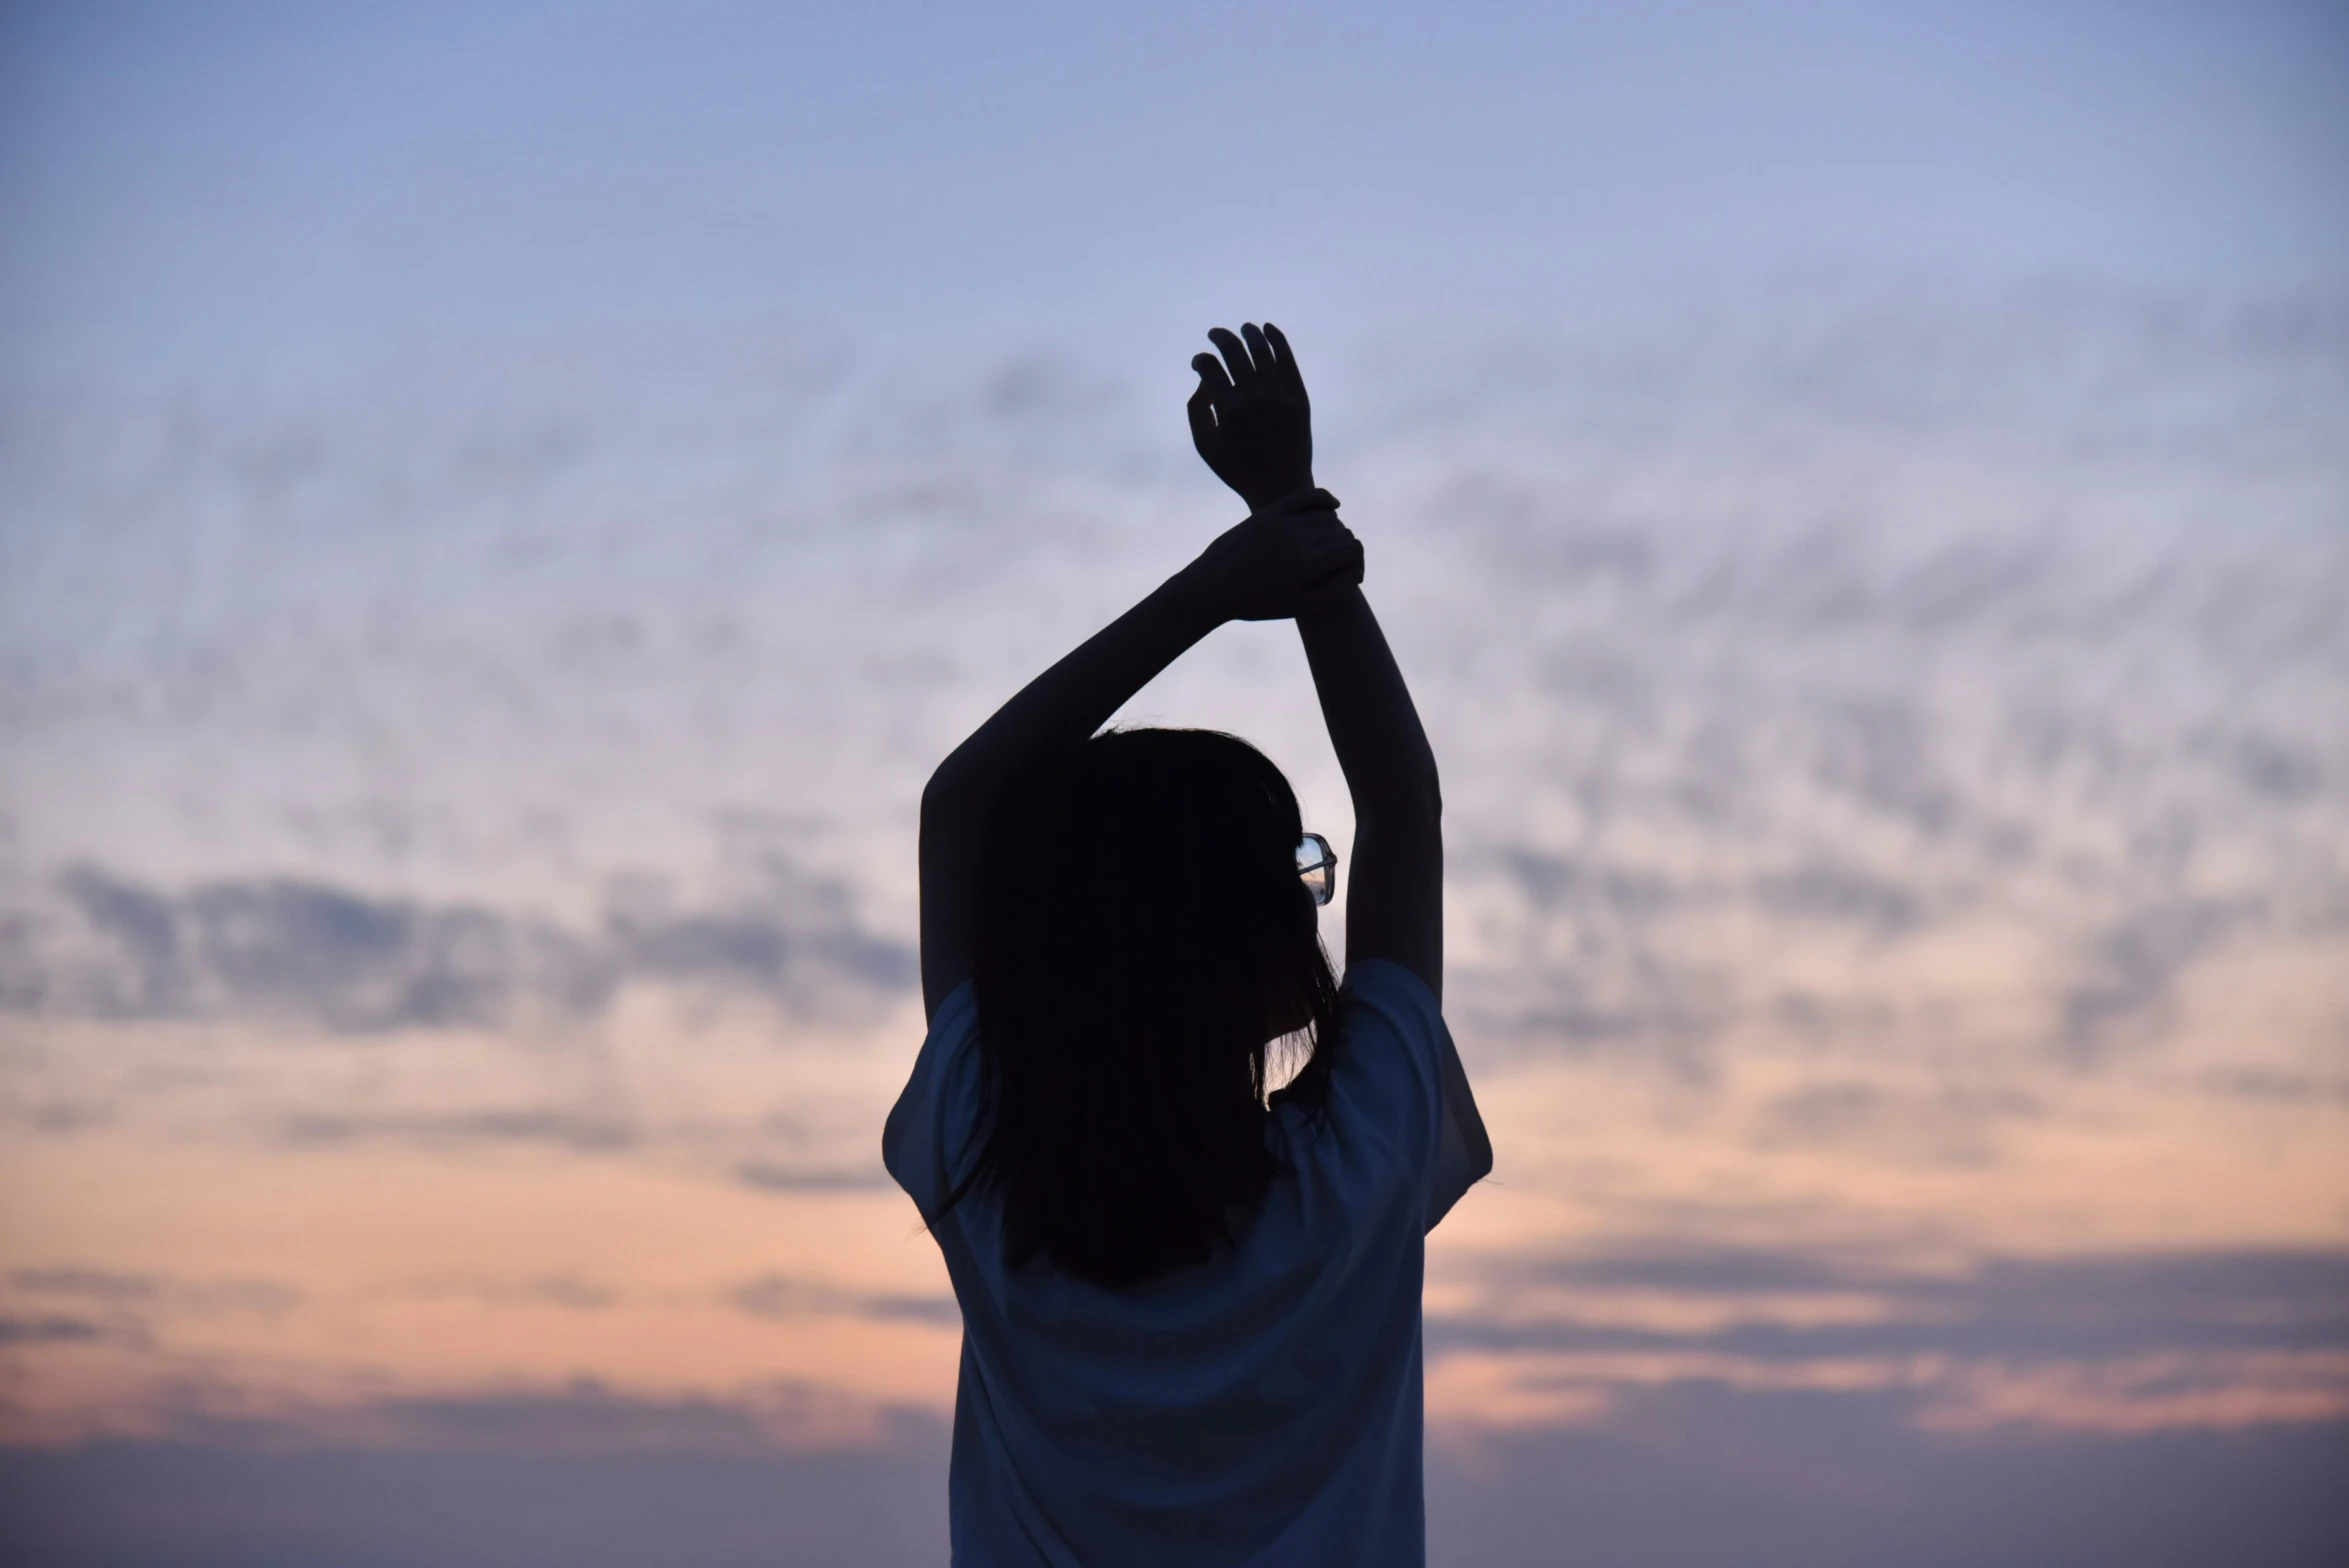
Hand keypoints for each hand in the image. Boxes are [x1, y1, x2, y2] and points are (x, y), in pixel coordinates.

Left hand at [1176, 488, 1362, 623]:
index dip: (1358, 563)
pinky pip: (1308, 497)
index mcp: (1307, 564)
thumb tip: (1356, 570)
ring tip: (1323, 550)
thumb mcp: (1299, 606)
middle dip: (1344, 550)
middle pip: (1342, 533)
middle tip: (1333, 568)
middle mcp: (1297, 538)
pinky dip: (1325, 500)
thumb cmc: (1257, 603)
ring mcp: (1282, 522)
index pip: (1353, 549)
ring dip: (1332, 531)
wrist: (1211, 588)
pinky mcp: (1269, 513)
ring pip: (1327, 517)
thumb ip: (1335, 590)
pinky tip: (1333, 507)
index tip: (1349, 576)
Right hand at [1189, 322, 1313, 511]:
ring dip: (1250, 334)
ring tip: (1244, 328)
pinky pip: (1288, 361)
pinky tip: (1268, 329)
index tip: (1199, 362)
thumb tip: (1204, 379)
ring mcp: (1280, 397)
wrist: (1281, 489)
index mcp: (1229, 411)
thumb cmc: (1237, 469)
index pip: (1210, 368)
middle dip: (1221, 337)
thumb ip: (1196, 410)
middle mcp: (1255, 399)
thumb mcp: (1205, 445)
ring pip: (1262, 351)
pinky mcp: (1299, 398)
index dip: (1200, 359)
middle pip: (1235, 352)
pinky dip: (1278, 340)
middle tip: (1215, 334)